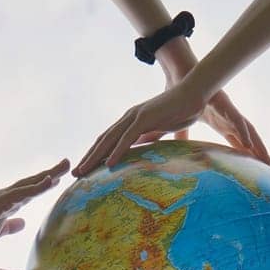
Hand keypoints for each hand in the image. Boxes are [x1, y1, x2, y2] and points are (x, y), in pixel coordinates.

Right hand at [0, 160, 68, 248]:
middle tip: (68, 163)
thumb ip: (10, 227)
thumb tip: (23, 223)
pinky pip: (23, 193)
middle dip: (51, 173)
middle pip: (34, 183)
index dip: (44, 184)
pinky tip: (49, 180)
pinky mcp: (1, 201)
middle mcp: (9, 196)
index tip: (58, 177)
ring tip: (65, 165)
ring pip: (31, 184)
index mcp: (9, 204)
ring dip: (49, 174)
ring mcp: (5, 197)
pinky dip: (37, 186)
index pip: (31, 192)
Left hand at [75, 83, 211, 175]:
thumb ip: (149, 137)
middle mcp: (128, 118)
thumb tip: (141, 148)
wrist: (193, 94)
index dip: (95, 155)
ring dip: (95, 157)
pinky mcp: (145, 118)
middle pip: (102, 141)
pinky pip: (128, 138)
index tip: (86, 170)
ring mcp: (135, 117)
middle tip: (75, 175)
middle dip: (88, 158)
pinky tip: (109, 163)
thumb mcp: (160, 129)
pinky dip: (117, 151)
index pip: (107, 140)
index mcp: (130, 122)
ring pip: (109, 140)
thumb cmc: (180, 110)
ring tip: (83, 172)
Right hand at [155, 43, 269, 166]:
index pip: (240, 145)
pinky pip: (237, 122)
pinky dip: (243, 133)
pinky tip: (249, 145)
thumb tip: (177, 150)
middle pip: (250, 140)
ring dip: (259, 146)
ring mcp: (229, 113)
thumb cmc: (186, 101)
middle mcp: (230, 120)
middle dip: (262, 154)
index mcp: (223, 126)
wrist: (183, 80)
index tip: (259, 171)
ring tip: (268, 160)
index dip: (250, 157)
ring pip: (249, 132)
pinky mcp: (225, 106)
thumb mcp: (185, 125)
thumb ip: (183, 137)